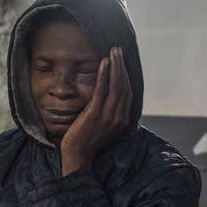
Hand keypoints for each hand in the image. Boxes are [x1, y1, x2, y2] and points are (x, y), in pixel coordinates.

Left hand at [60, 46, 131, 175]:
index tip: (122, 61)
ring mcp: (108, 115)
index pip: (128, 93)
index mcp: (123, 120)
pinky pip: (102, 89)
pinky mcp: (95, 113)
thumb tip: (109, 97)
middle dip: (122, 66)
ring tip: (113, 52)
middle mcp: (119, 117)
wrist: (78, 155)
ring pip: (116, 85)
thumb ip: (109, 113)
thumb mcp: (104, 126)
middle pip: (124, 86)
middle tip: (118, 50)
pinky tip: (103, 62)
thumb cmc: (87, 140)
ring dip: (115, 66)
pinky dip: (104, 74)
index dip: (126, 75)